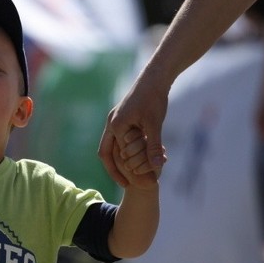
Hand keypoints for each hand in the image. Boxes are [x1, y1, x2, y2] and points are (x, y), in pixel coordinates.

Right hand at [99, 70, 168, 185]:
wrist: (155, 77)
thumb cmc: (154, 98)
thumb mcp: (155, 124)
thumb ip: (154, 146)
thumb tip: (157, 166)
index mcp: (115, 126)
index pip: (111, 156)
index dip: (119, 172)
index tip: (129, 185)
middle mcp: (111, 123)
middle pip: (106, 153)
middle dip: (115, 169)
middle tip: (126, 183)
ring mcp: (115, 119)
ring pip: (112, 146)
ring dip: (120, 159)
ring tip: (131, 173)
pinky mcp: (123, 116)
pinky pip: (119, 138)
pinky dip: (126, 149)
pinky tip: (138, 156)